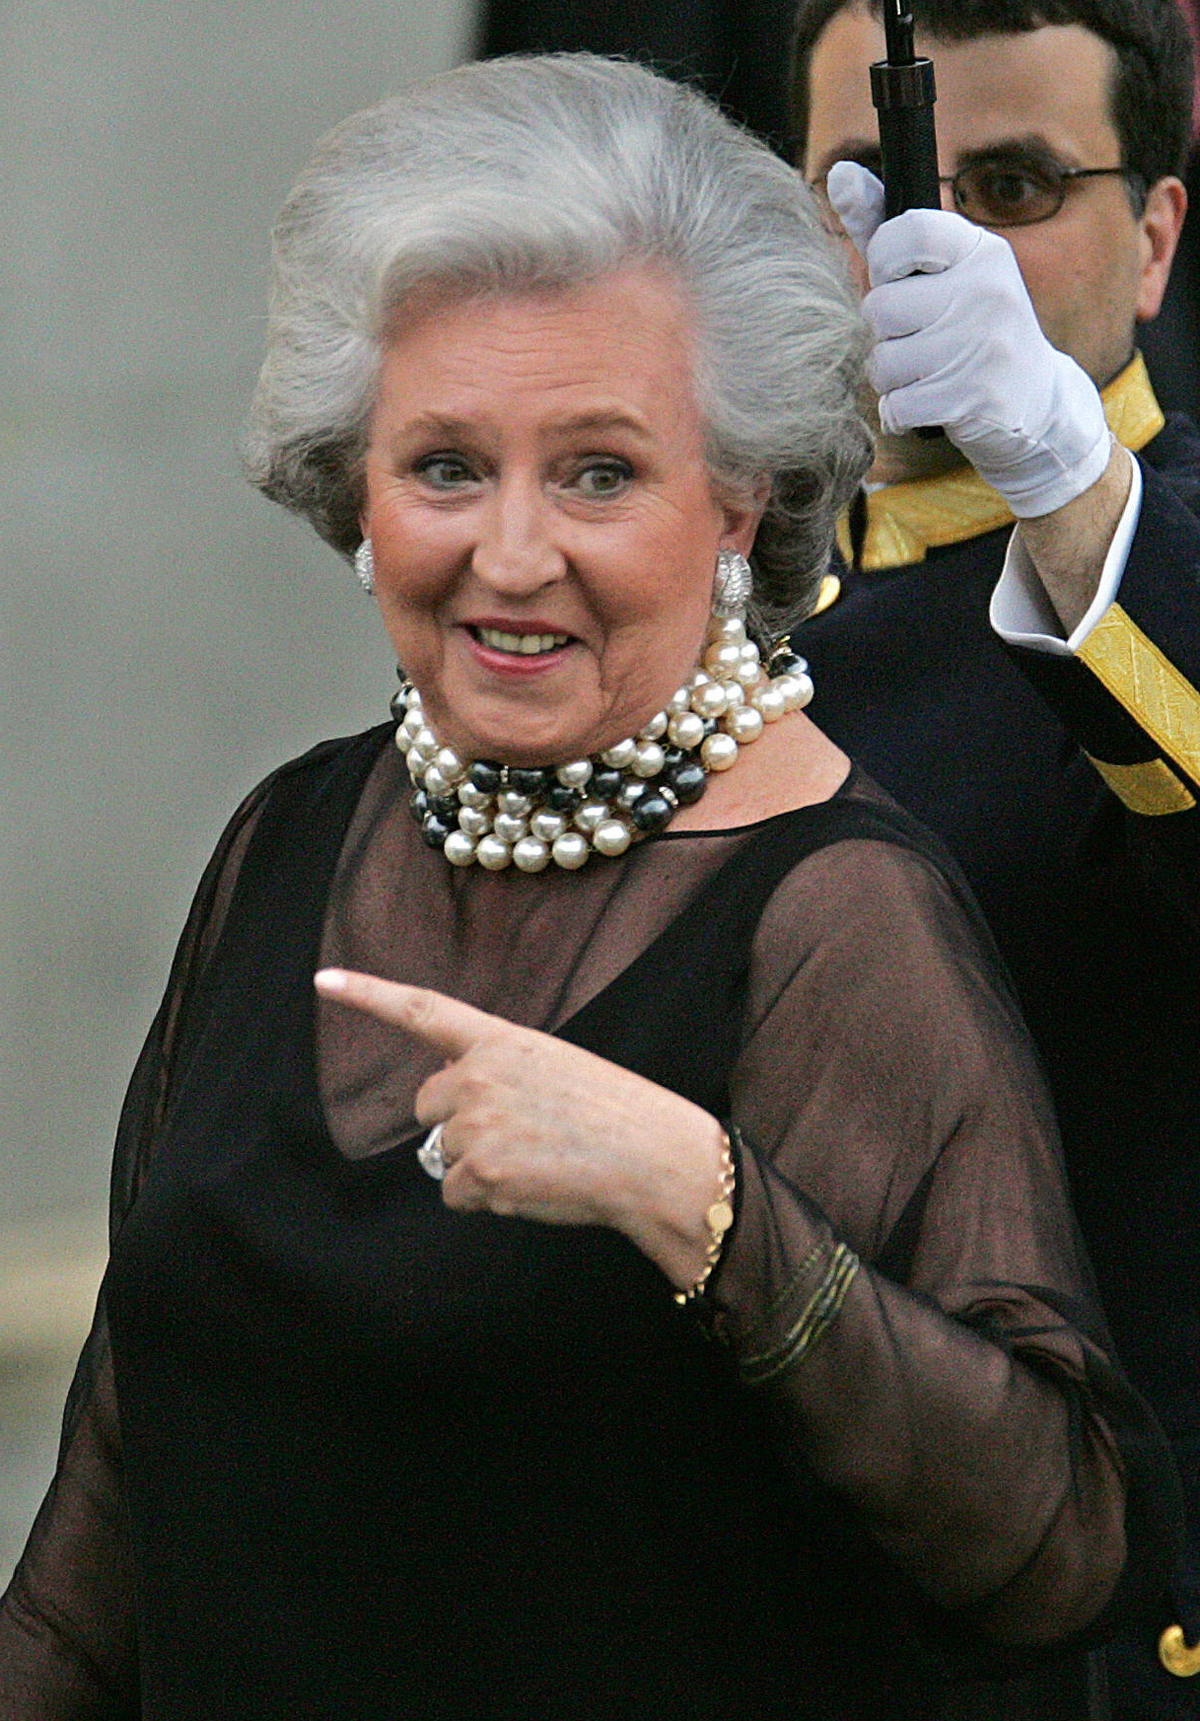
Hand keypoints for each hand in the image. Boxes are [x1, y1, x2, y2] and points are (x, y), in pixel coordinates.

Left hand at [313, 968, 726, 1285]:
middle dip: (457, 1126)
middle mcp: (478, 1074)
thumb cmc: (615, 1116)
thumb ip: (497, 1077)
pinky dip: (488, 1199)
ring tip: (539, 1160)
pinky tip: (534, 1185)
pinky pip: (456, 1194)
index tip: (323, 980)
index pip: (422, 1010)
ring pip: (443, 1156)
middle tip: (521, 1136)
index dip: (369, 994)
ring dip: (480, 1167)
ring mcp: (474, 1124)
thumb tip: (450, 1130)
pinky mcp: (478, 1172)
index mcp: (502, 1039)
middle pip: (427, 1107)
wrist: (654, 1158)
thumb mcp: (556, 1069)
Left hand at [827, 161, 1112, 518]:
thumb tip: (838, 173)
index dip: (883, 262)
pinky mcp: (973, 396)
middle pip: (880, 307)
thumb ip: (884, 228)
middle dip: (886, 332)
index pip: (904, 232)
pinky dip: (902, 412)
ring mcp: (983, 344)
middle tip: (922, 338)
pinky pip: (898, 404)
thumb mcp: (941, 272)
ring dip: (892, 376)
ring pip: (883, 361)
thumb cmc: (969, 328)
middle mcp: (987, 290)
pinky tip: (931, 403)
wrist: (1036, 403)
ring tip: (928, 373)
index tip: (898, 279)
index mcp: (981, 250)